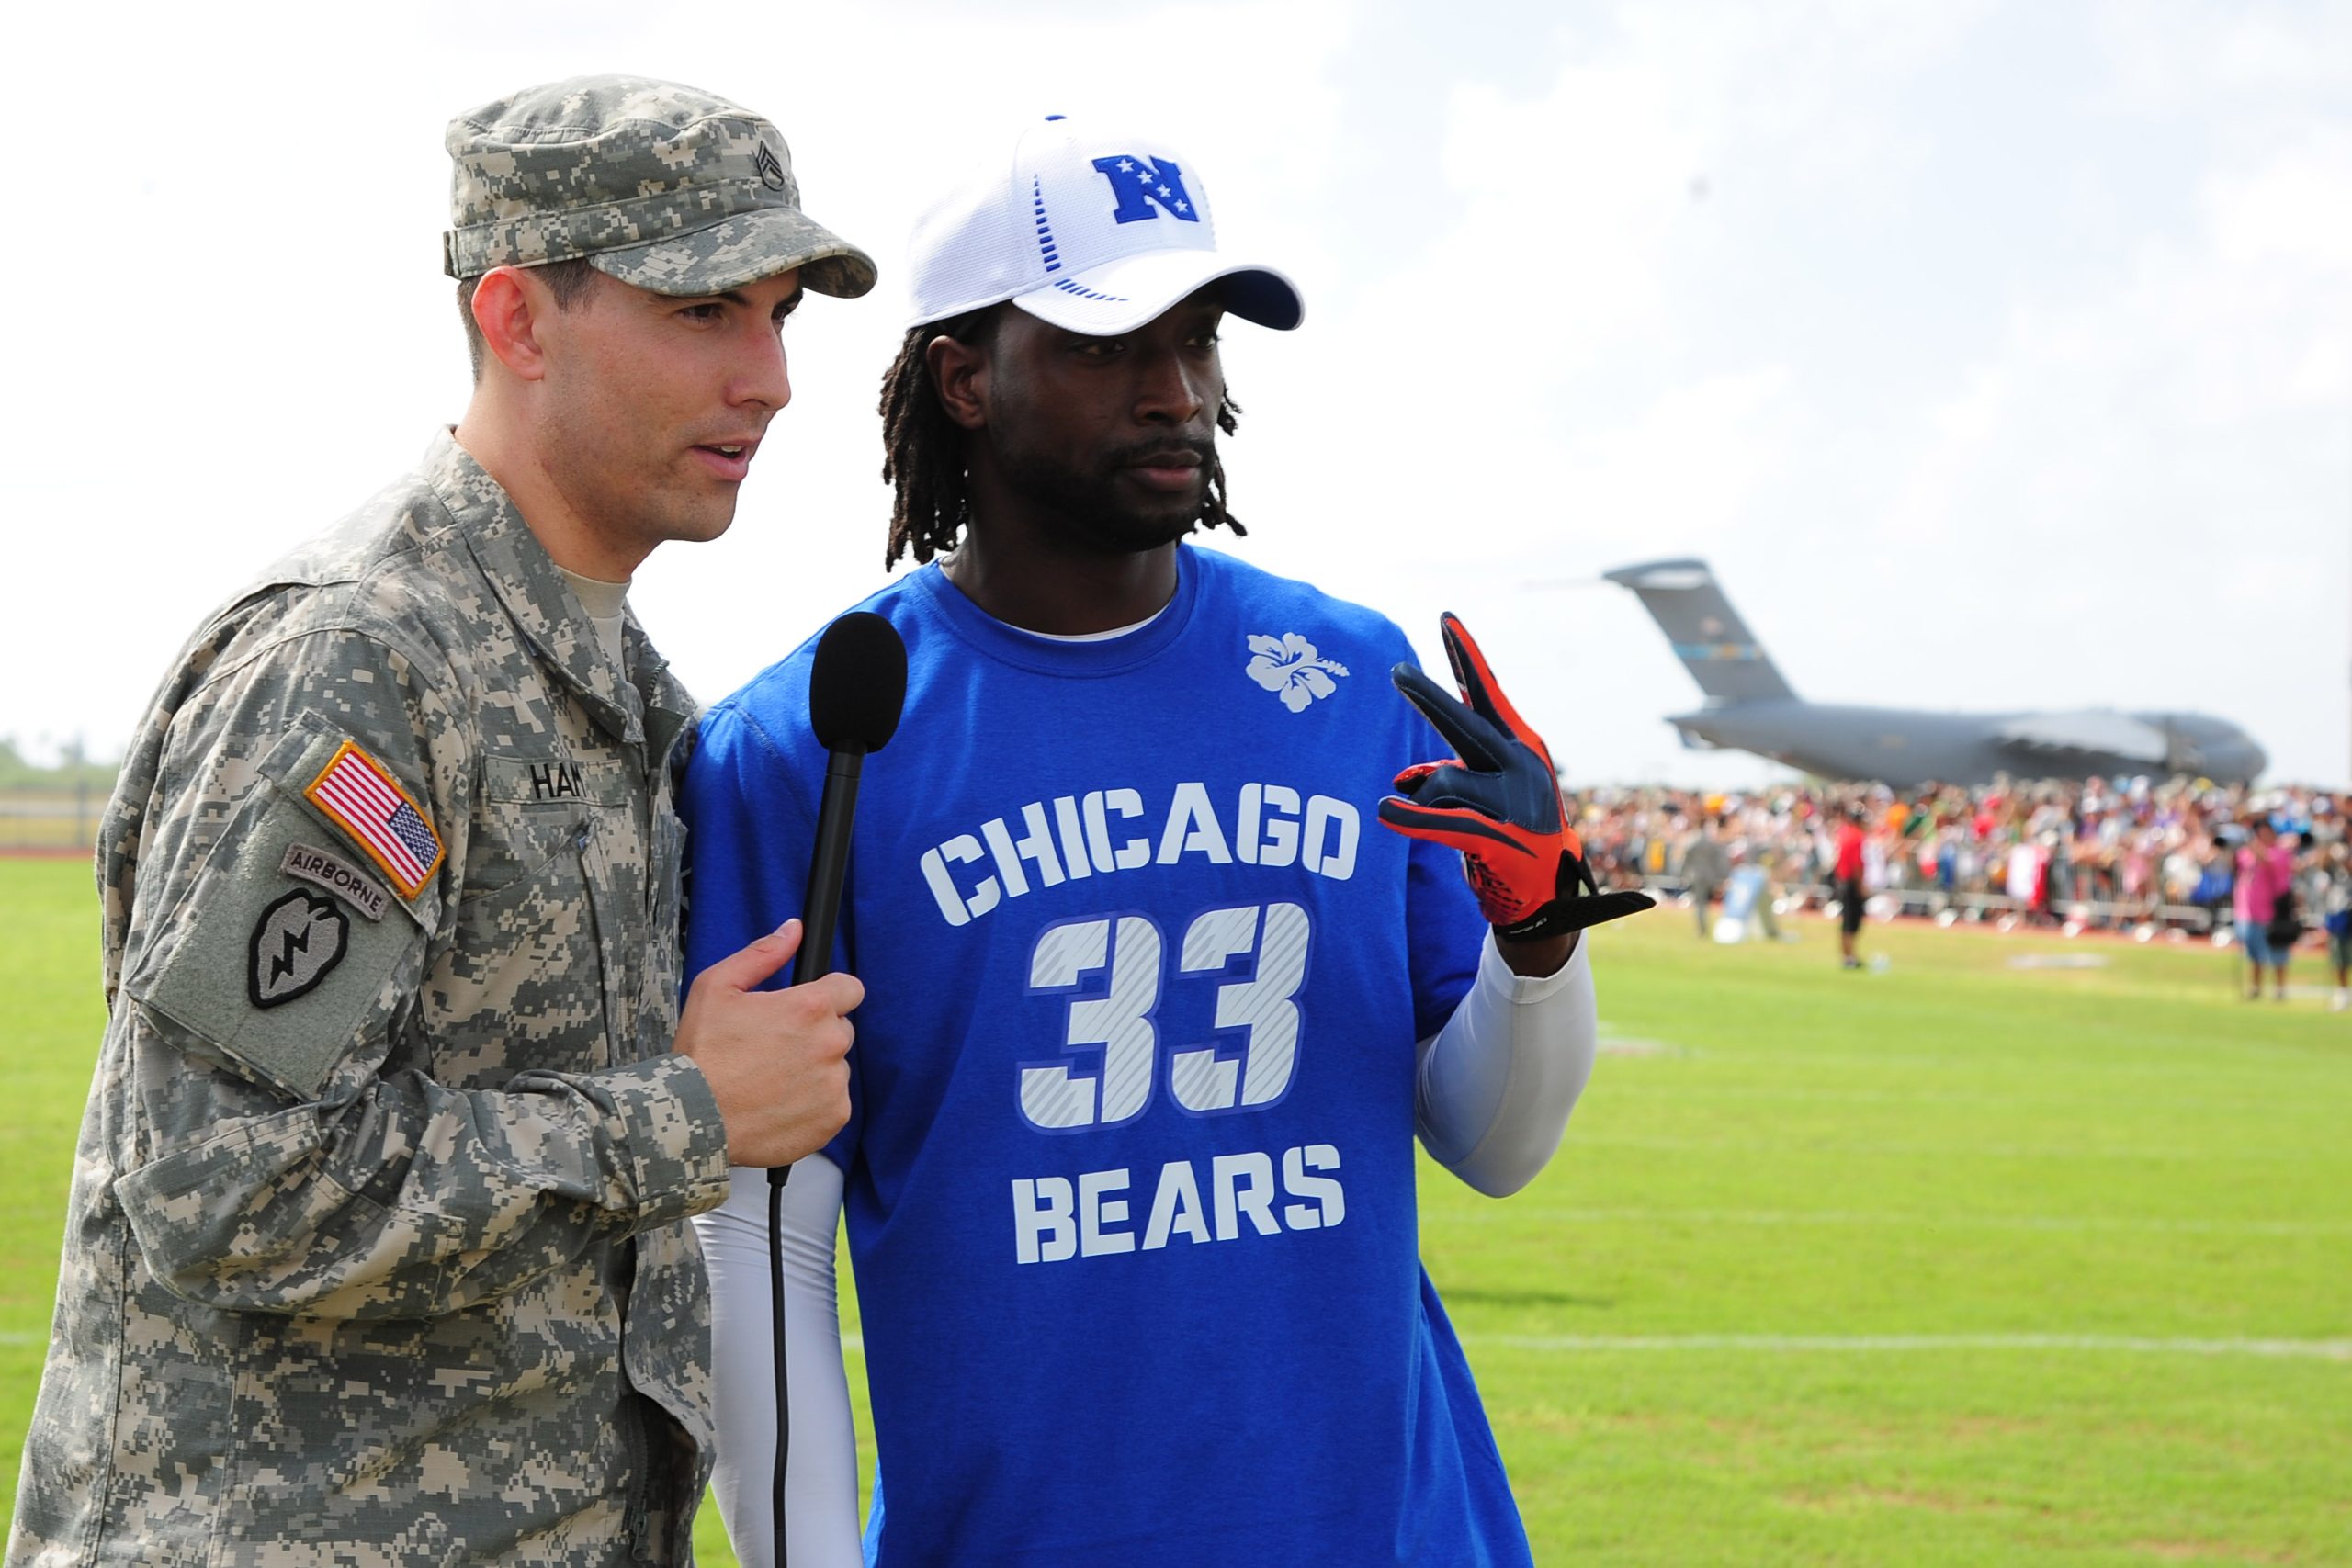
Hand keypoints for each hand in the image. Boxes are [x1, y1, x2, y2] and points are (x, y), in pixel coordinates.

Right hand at [675, 920, 861, 1168]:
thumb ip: (763, 953)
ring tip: (771, 1080)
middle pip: (840, 1029)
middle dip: (815, 1034)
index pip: (850, 989)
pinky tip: (779, 1104)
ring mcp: (835, 1084)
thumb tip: (794, 929)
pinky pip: (834, 1102)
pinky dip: (814, 1104)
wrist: (693, 1120)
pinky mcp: (833, 1117)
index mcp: (809, 1007)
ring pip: (835, 1067)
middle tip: (775, 1048)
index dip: (828, 994)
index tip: (805, 1009)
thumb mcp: (717, 987)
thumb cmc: (701, 1053)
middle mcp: (830, 1044)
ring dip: (814, 1070)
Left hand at [1379, 613, 1654, 943]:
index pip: (1486, 693)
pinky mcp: (1496, 838)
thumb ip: (1450, 769)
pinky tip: (1385, 810)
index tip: (1445, 619)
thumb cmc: (1509, 830)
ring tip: (1435, 819)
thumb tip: (1408, 777)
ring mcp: (1512, 802)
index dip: (1464, 656)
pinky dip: (1411, 818)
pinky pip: (1441, 821)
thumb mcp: (1487, 788)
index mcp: (1521, 745)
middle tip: (1396, 671)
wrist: (1548, 893)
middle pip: (1463, 722)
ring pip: (1442, 782)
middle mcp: (1520, 766)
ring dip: (1425, 801)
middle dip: (1427, 697)